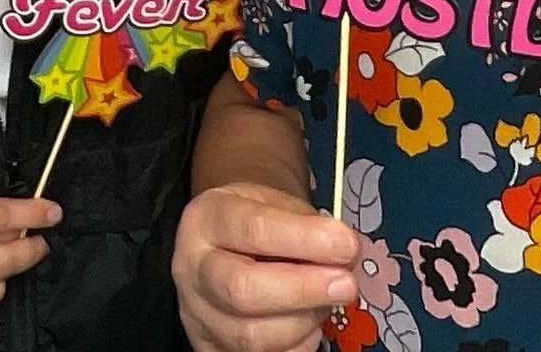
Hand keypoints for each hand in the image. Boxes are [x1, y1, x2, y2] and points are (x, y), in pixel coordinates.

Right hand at [173, 182, 359, 351]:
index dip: (304, 240)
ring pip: (252, 336)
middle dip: (302, 290)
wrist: (221, 245)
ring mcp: (198, 315)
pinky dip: (296, 345)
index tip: (346, 244)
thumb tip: (345, 252)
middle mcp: (193, 269)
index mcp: (207, 219)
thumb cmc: (252, 221)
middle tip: (346, 283)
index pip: (253, 230)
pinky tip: (308, 322)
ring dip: (304, 322)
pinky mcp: (211, 350)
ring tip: (326, 301)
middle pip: (242, 291)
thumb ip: (306, 224)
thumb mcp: (273, 203)